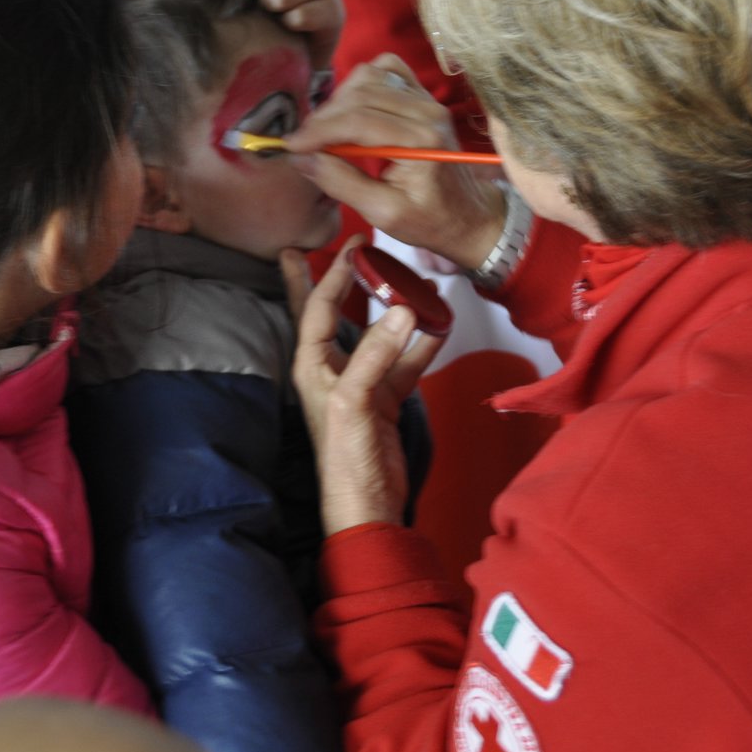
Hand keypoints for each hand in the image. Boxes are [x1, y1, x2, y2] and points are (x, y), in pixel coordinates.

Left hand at [282, 239, 444, 534]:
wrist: (368, 505)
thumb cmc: (346, 459)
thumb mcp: (355, 401)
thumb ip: (377, 355)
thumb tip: (404, 311)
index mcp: (312, 366)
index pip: (318, 307)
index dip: (330, 275)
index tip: (348, 246)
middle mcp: (332, 368)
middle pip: (338, 313)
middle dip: (345, 281)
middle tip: (358, 248)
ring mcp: (362, 382)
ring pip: (379, 333)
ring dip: (394, 308)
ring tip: (412, 279)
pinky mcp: (387, 398)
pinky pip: (407, 361)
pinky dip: (423, 344)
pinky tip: (440, 324)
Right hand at [285, 55, 507, 269]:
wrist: (468, 215)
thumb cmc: (430, 220)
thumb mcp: (383, 213)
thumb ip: (342, 183)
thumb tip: (302, 159)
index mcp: (421, 141)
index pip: (358, 121)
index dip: (318, 131)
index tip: (291, 146)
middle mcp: (427, 111)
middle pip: (360, 93)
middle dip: (323, 117)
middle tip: (303, 143)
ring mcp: (427, 99)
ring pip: (370, 76)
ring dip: (339, 100)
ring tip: (325, 131)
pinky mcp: (423, 96)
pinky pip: (386, 69)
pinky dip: (362, 82)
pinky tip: (352, 109)